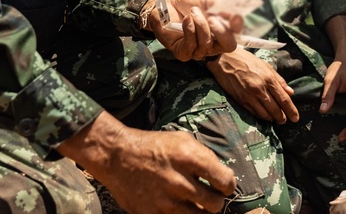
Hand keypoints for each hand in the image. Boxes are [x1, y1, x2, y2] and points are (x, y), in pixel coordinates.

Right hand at [60, 112, 235, 213]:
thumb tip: (223, 175)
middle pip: (215, 204)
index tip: (223, 185)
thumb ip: (204, 156)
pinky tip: (178, 205)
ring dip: (201, 211)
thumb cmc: (153, 145)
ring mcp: (165, 201)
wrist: (118, 156)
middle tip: (210, 195)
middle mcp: (178, 181)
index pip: (225, 181)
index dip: (227, 185)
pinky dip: (182, 213)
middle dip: (216, 200)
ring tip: (196, 202)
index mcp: (189, 158)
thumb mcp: (182, 139)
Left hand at [147, 0, 243, 61]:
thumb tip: (237, 16)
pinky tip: (186, 20)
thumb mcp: (209, 1)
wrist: (166, 4)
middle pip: (228, 46)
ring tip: (193, 11)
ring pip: (207, 43)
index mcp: (221, 32)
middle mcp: (213, 45)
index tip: (235, 18)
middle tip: (212, 18)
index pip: (236, 36)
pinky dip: (189, 30)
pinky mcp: (183, 53)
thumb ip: (223, 8)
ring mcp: (198, 51)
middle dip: (222, 32)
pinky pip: (191, 45)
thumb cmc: (188, 3)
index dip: (238, 29)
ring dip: (200, 24)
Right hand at [207, 47, 298, 123]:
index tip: (296, 118)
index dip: (291, 110)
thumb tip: (291, 92)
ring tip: (275, 119)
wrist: (224, 59)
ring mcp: (249, 96)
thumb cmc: (247, 60)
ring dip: (272, 118)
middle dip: (282, 117)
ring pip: (265, 114)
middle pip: (275, 109)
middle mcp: (260, 88)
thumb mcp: (266, 66)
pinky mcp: (240, 100)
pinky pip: (254, 112)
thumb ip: (279, 80)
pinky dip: (261, 116)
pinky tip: (265, 116)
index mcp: (268, 78)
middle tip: (285, 120)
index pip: (283, 99)